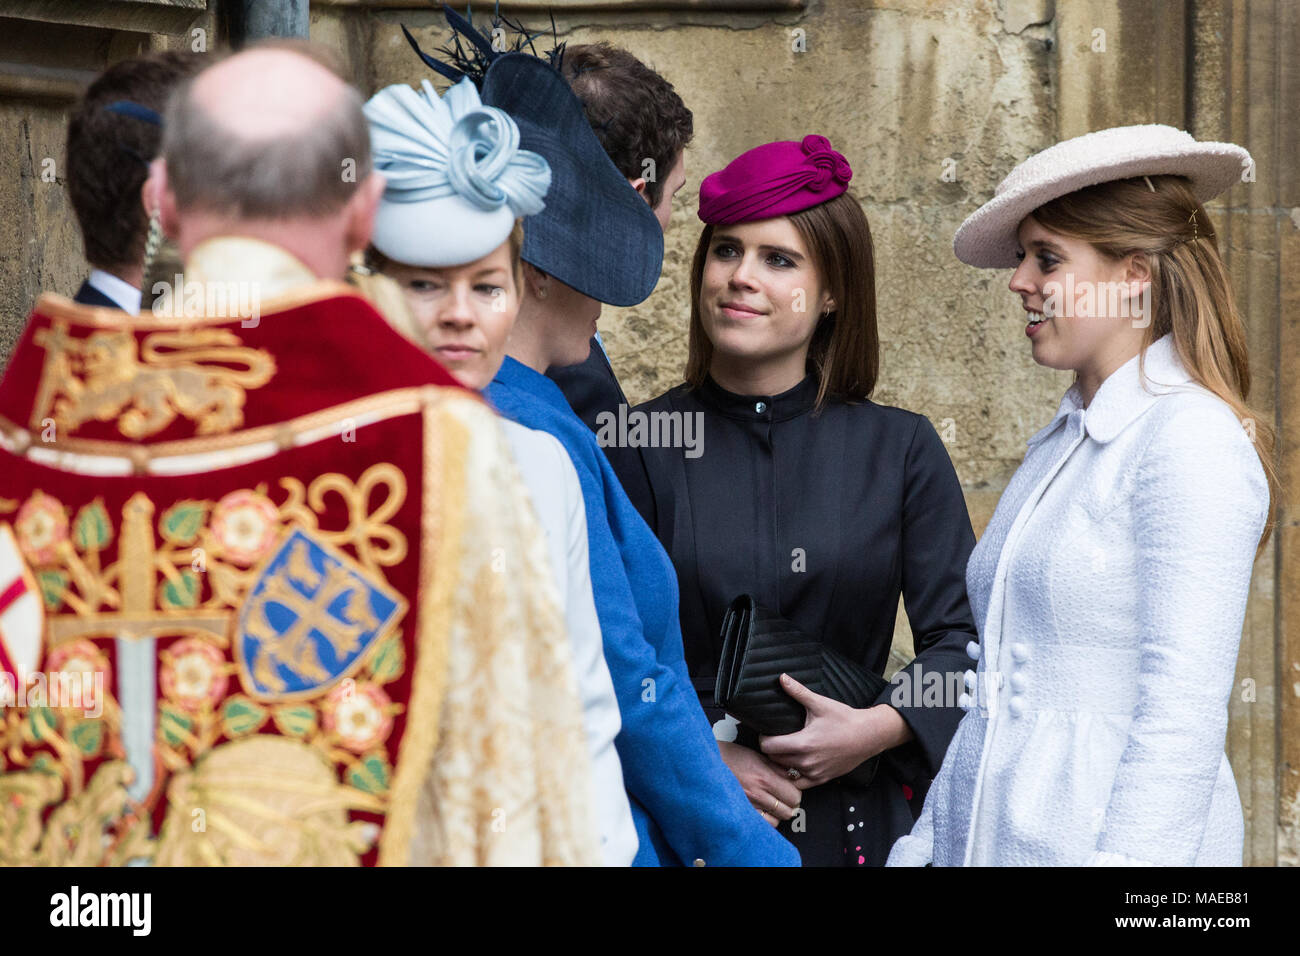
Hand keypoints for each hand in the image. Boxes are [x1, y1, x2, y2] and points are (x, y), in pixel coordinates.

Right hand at [717, 740, 802, 826]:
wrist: (708, 764)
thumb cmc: (731, 757)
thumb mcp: (757, 756)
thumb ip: (777, 768)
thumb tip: (793, 777)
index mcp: (764, 777)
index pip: (794, 795)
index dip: (795, 793)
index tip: (791, 789)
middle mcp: (758, 793)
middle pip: (789, 809)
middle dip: (789, 804)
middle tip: (783, 797)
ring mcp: (749, 806)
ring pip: (778, 820)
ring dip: (778, 813)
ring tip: (773, 805)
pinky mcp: (741, 813)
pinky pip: (763, 825)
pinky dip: (767, 820)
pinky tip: (763, 811)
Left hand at [759, 673, 913, 787]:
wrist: (868, 735)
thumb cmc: (844, 718)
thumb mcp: (820, 704)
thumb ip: (798, 692)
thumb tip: (782, 677)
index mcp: (803, 743)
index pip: (769, 747)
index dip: (763, 739)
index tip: (766, 732)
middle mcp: (806, 762)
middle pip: (774, 760)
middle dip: (770, 750)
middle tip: (772, 740)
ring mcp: (814, 773)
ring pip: (785, 772)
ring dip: (779, 764)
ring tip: (780, 752)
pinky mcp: (822, 779)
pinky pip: (799, 784)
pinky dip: (793, 776)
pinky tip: (793, 765)